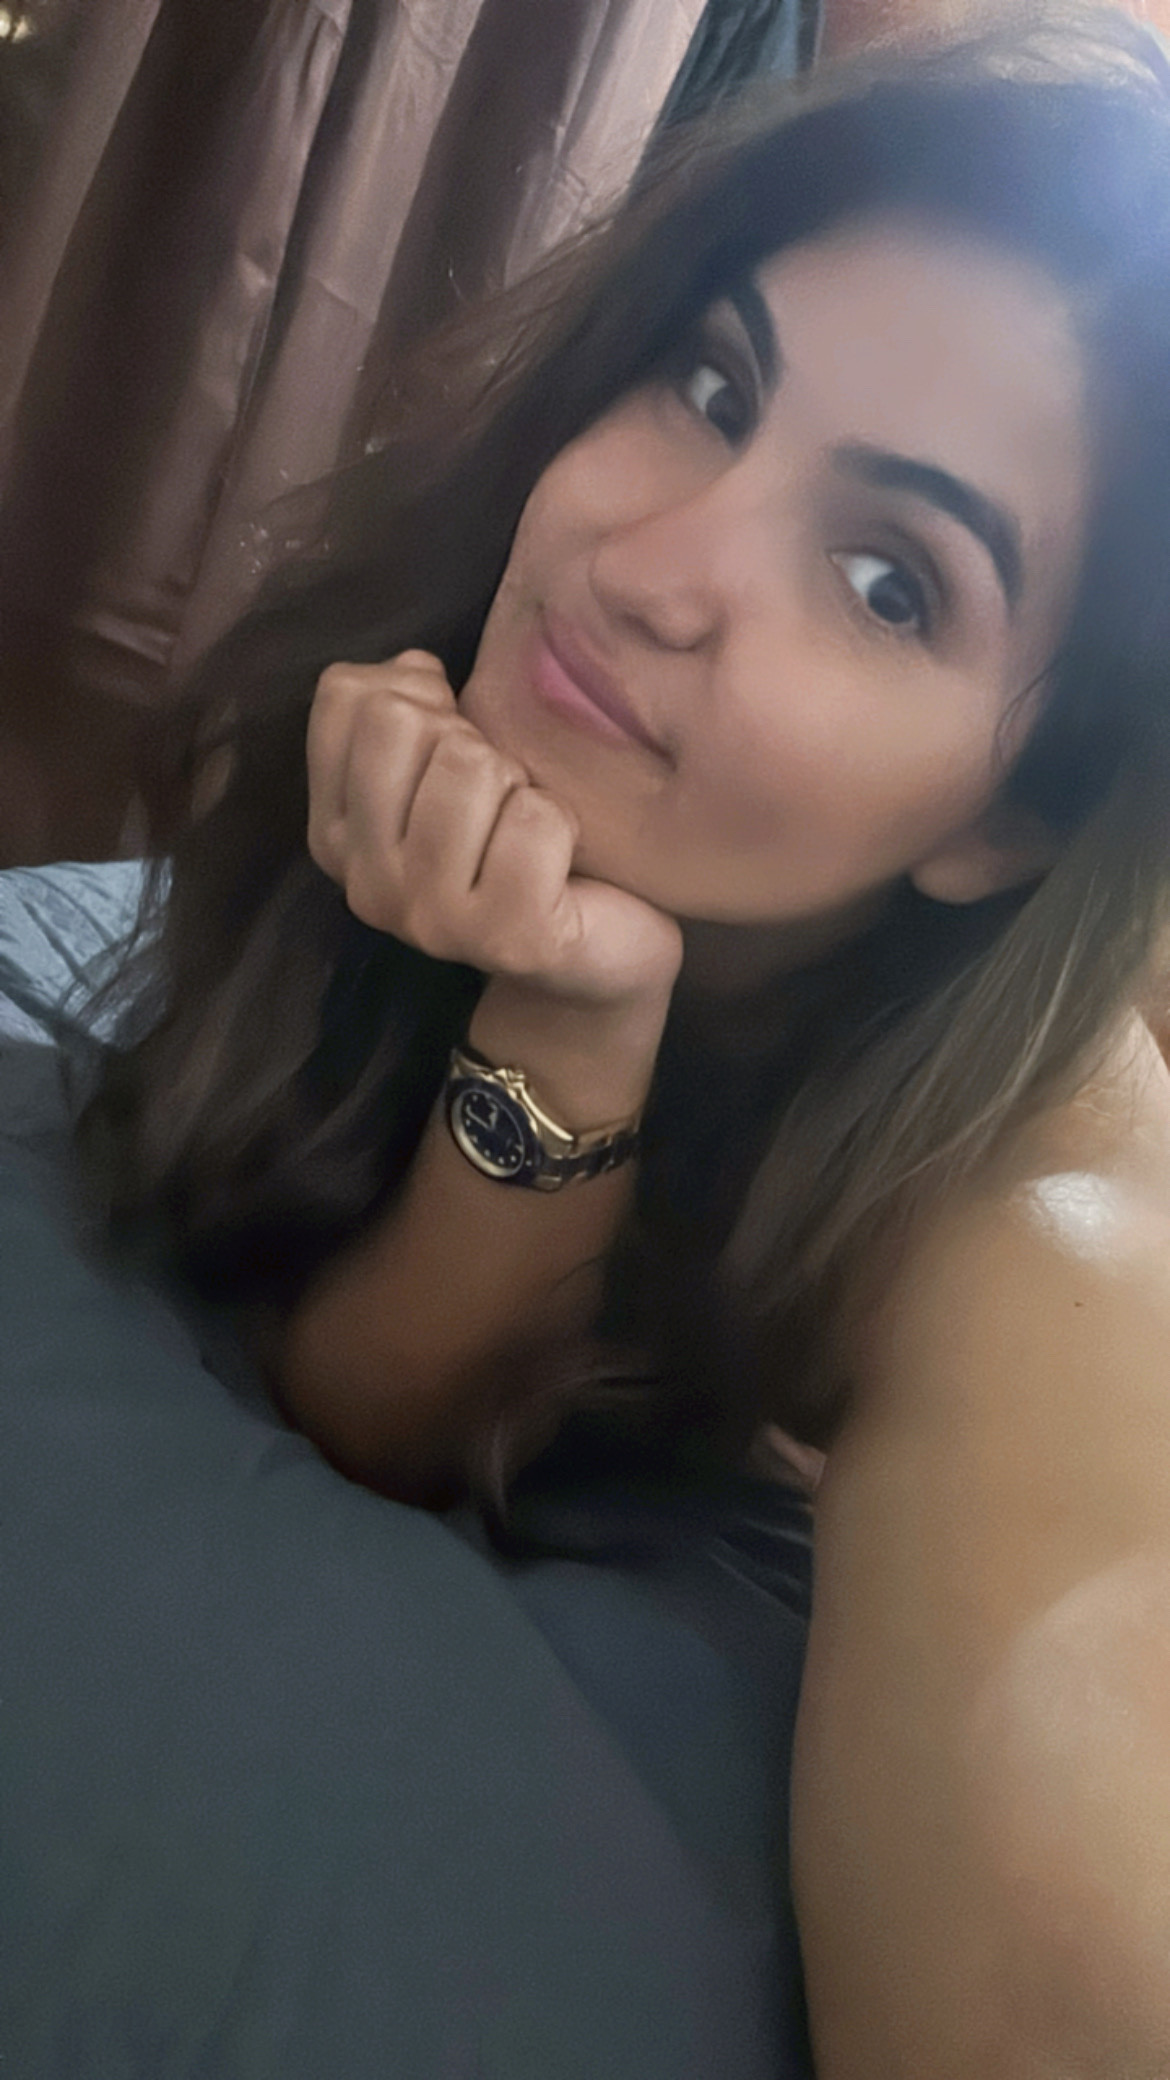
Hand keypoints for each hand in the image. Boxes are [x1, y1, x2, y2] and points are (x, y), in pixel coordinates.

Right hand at [306, 653, 683, 1017]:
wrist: (593, 958)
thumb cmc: (517, 843)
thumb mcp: (444, 763)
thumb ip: (407, 706)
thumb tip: (414, 669)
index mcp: (334, 832)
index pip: (344, 696)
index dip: (416, 695)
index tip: (452, 747)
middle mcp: (367, 882)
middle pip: (400, 722)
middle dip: (468, 739)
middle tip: (499, 796)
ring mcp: (431, 918)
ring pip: (470, 766)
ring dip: (521, 784)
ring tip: (529, 831)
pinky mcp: (507, 938)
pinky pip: (535, 819)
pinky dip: (564, 823)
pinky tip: (562, 864)